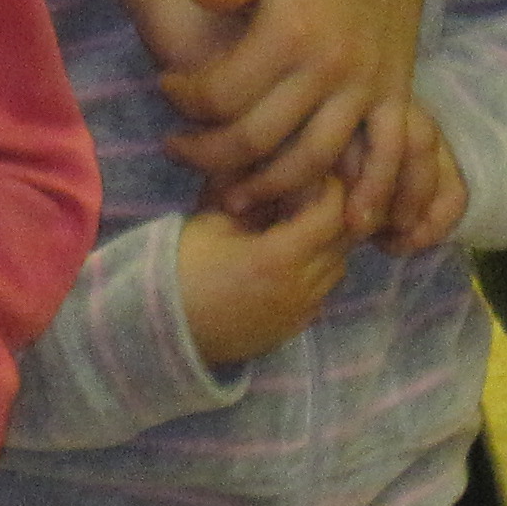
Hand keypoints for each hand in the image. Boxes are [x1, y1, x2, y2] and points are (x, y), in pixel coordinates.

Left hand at [160, 0, 468, 232]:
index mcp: (289, 31)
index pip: (222, 93)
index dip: (184, 100)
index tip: (167, 88)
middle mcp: (330, 67)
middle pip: (258, 138)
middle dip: (209, 154)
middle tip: (179, 151)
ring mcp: (368, 85)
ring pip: (314, 160)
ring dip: (271, 188)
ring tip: (233, 195)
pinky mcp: (397, 91)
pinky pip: (389, 154)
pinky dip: (374, 192)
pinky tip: (353, 222)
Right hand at [176, 176, 357, 365]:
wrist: (164, 326)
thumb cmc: (183, 266)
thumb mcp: (216, 219)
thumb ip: (256, 197)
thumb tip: (282, 175)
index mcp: (279, 257)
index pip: (331, 216)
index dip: (331, 190)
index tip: (318, 175)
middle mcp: (298, 288)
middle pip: (342, 243)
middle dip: (335, 214)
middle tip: (313, 196)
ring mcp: (298, 313)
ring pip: (336, 270)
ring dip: (328, 245)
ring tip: (301, 227)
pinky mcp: (291, 330)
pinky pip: (321, 294)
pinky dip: (317, 273)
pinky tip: (291, 261)